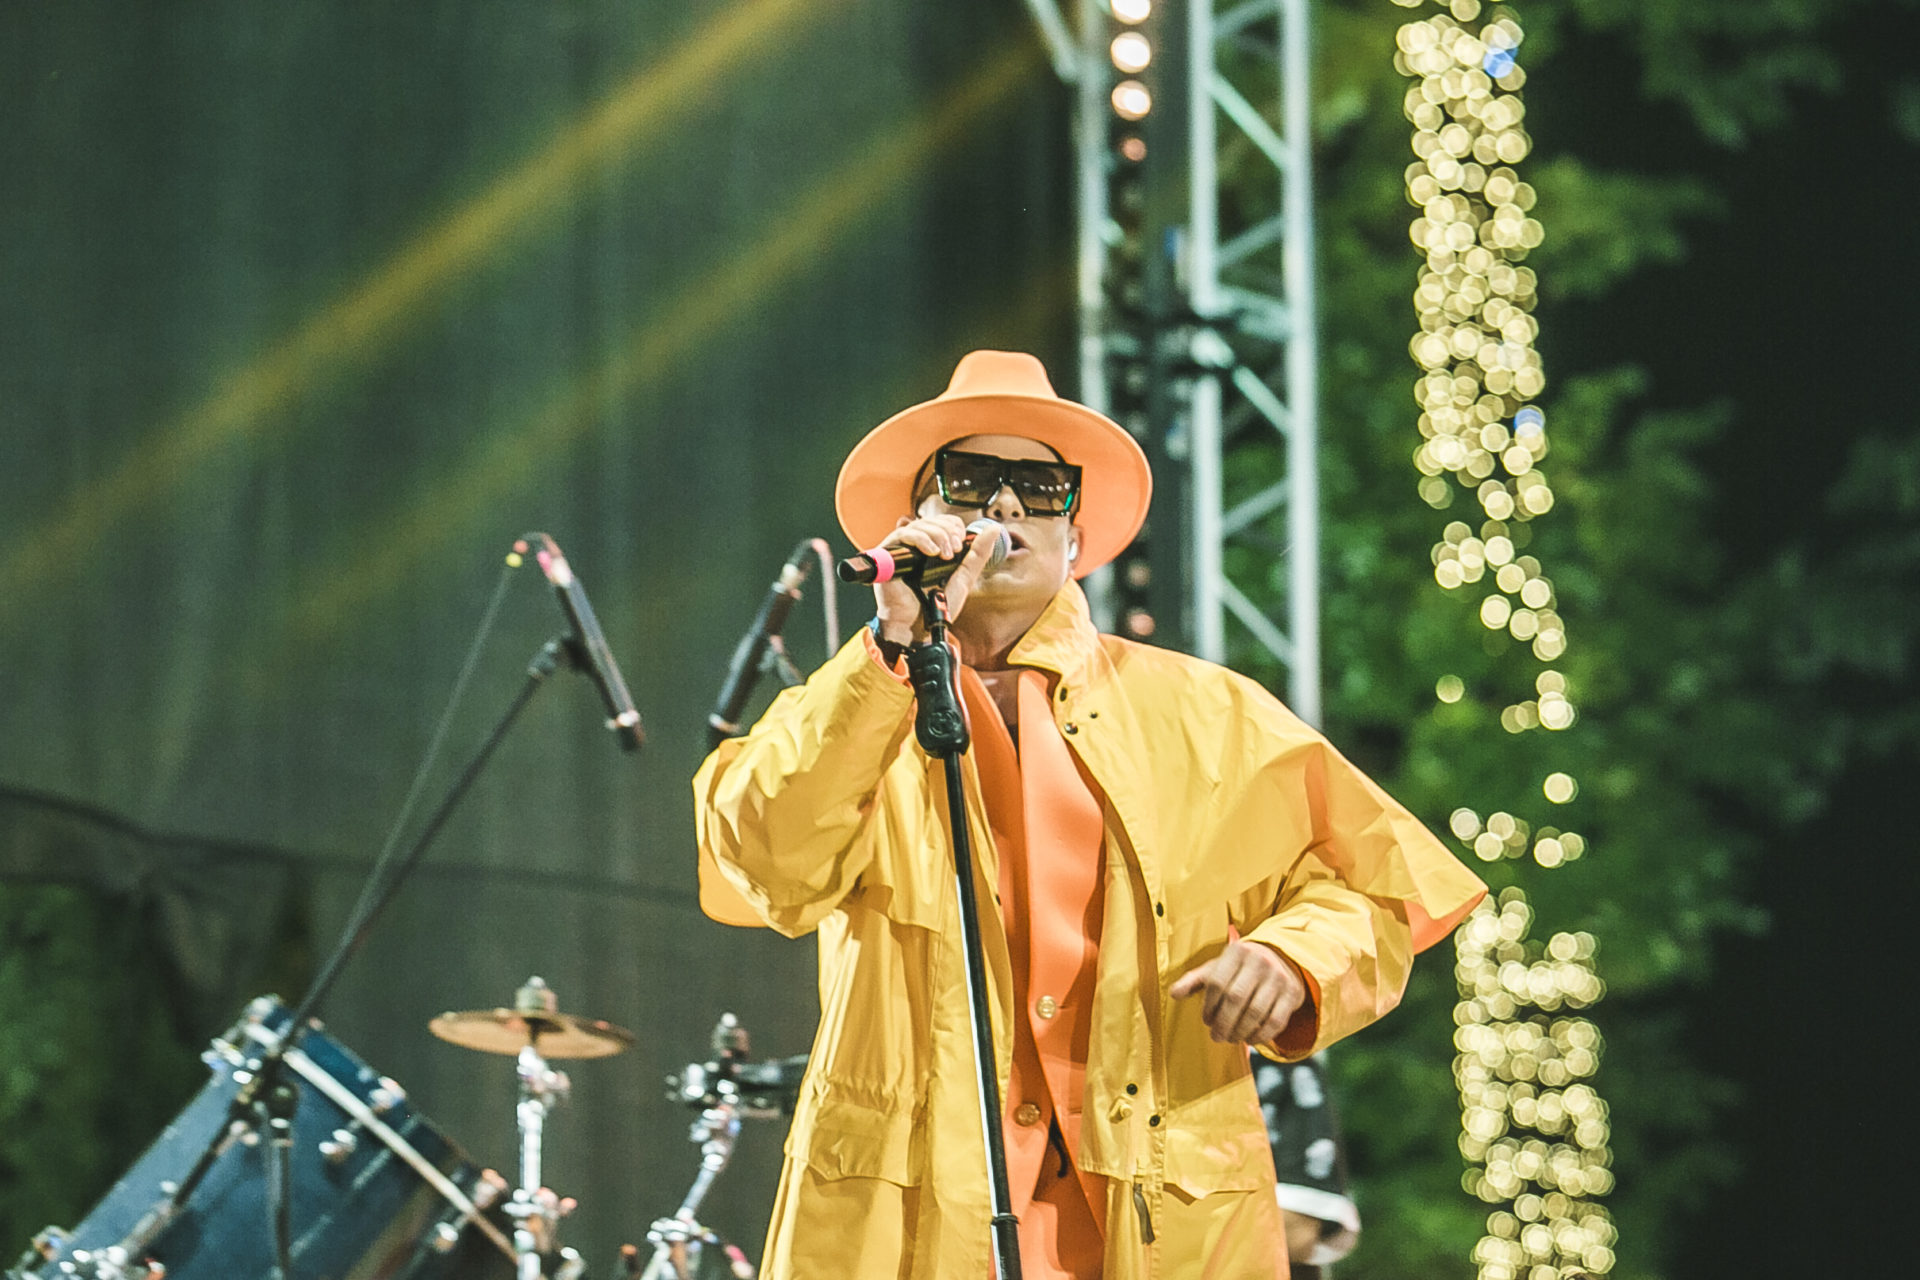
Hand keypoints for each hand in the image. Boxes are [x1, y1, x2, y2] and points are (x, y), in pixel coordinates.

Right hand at [872, 514, 1002, 644]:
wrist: (918, 626)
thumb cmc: (937, 606)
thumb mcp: (965, 577)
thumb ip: (979, 554)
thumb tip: (994, 529)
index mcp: (935, 548)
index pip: (943, 522)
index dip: (954, 526)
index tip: (961, 543)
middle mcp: (918, 546)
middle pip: (932, 520)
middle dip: (947, 531)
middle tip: (954, 550)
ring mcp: (903, 550)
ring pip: (918, 525)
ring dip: (937, 534)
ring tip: (945, 555)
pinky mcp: (889, 556)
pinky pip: (902, 535)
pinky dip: (920, 539)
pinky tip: (932, 552)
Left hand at [1169, 938, 1308, 1045]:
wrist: (1282, 958)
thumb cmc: (1241, 967)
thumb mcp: (1218, 967)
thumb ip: (1195, 980)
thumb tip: (1173, 994)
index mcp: (1237, 951)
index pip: (1217, 983)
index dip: (1209, 1006)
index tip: (1206, 1020)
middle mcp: (1260, 961)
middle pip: (1236, 998)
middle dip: (1223, 1023)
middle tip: (1216, 1036)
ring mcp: (1279, 977)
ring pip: (1255, 1012)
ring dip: (1240, 1032)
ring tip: (1230, 1038)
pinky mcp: (1293, 994)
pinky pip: (1275, 1022)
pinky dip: (1261, 1035)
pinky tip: (1249, 1039)